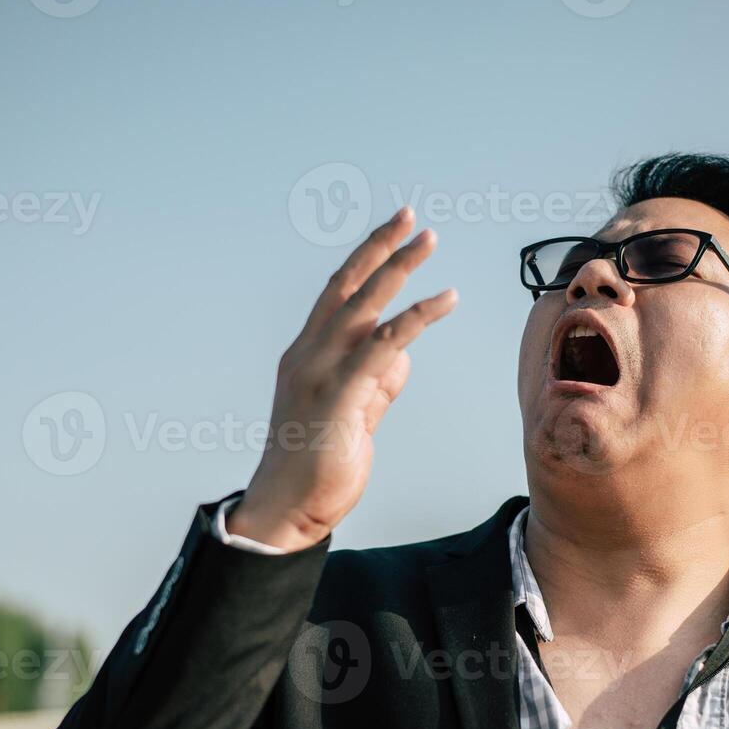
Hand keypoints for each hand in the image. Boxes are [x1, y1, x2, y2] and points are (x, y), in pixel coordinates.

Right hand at [228, 207, 456, 551]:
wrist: (287, 511)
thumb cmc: (317, 468)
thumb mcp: (352, 418)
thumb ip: (374, 385)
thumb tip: (400, 358)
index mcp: (306, 357)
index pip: (336, 296)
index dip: (364, 262)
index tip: (391, 233)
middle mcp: (308, 355)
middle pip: (345, 287)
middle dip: (379, 248)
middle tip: (409, 217)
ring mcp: (320, 374)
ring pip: (362, 306)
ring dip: (398, 269)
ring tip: (428, 240)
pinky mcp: (339, 397)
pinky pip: (382, 346)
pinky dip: (414, 318)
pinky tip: (442, 300)